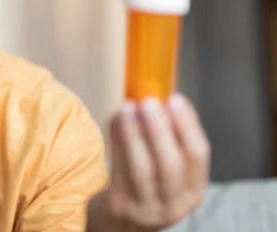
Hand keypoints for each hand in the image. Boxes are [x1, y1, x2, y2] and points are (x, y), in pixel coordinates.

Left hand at [87, 94, 210, 231]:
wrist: (119, 221)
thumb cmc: (143, 185)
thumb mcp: (165, 169)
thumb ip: (164, 138)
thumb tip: (149, 94)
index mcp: (193, 190)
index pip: (198, 156)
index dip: (188, 125)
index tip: (175, 99)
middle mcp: (174, 203)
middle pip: (170, 164)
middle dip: (160, 129)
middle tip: (149, 101)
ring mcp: (147, 208)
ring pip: (142, 169)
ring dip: (134, 134)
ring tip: (127, 108)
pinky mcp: (120, 206)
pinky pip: (118, 171)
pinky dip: (117, 142)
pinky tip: (115, 122)